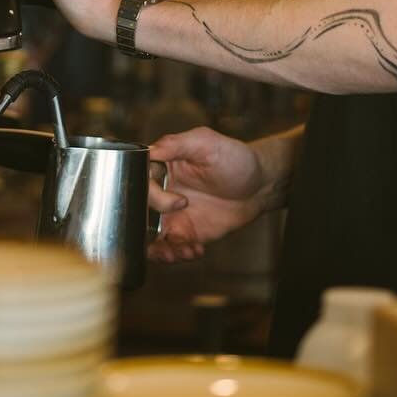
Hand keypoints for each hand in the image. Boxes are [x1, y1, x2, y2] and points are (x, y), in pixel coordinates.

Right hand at [147, 127, 270, 263]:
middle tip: (174, 233)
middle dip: (148, 229)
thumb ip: (176, 143)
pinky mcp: (185, 232)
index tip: (179, 201)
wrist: (259, 186)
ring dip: (158, 249)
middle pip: (137, 212)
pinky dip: (178, 254)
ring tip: (180, 252)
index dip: (152, 196)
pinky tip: (196, 250)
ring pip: (149, 236)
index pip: (139, 181)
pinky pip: (171, 248)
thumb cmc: (234, 158)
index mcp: (160, 167)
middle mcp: (161, 191)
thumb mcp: (206, 143)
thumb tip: (150, 150)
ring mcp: (171, 214)